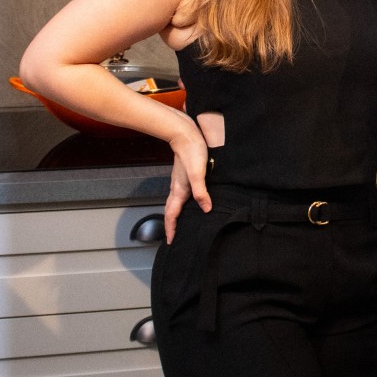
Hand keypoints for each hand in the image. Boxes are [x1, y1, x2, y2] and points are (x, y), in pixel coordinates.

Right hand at [164, 122, 212, 242]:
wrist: (185, 134)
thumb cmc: (192, 152)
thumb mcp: (198, 173)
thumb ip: (201, 191)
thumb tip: (206, 209)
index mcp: (179, 190)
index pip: (172, 214)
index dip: (171, 229)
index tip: (171, 241)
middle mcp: (177, 188)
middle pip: (171, 211)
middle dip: (171, 225)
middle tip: (173, 237)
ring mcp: (180, 182)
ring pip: (175, 202)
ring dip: (176, 215)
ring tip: (180, 224)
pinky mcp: (184, 176)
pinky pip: (181, 195)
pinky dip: (182, 204)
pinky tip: (190, 202)